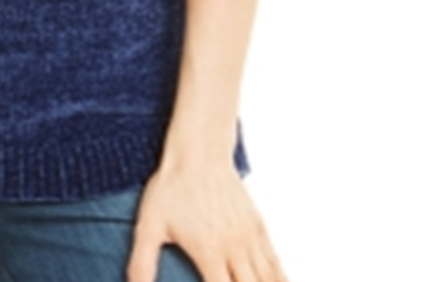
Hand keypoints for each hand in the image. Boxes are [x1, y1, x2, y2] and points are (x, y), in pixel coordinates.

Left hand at [125, 159, 287, 281]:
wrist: (199, 153)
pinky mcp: (258, 226)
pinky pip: (275, 262)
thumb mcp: (149, 226)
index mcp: (209, 252)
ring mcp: (250, 237)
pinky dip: (279, 279)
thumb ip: (142, 263)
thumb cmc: (171, 188)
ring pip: (269, 279)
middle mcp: (235, 248)